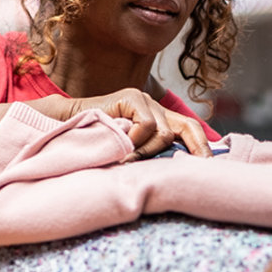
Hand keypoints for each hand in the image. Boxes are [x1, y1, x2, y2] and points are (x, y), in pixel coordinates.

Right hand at [31, 89, 211, 160]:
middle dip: (190, 150)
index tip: (208, 168)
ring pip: (164, 133)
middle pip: (186, 128)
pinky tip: (121, 145)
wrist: (62, 126)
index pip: (189, 129)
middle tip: (183, 171)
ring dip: (146, 151)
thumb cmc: (94, 144)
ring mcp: (143, 100)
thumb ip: (147, 155)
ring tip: (126, 158)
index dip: (202, 147)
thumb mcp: (127, 152)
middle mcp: (153, 106)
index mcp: (156, 118)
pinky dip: (136, 141)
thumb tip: (176, 174)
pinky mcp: (131, 97)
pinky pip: (147, 125)